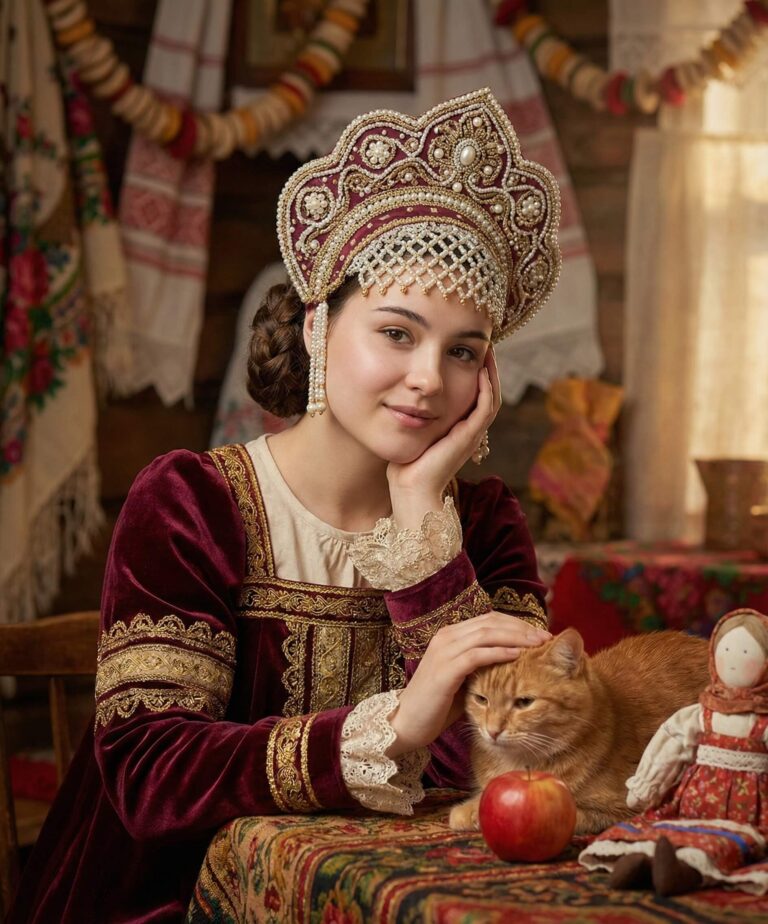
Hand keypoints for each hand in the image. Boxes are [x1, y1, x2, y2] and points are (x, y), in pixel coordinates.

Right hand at [386, 610, 549, 757]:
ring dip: (516, 637)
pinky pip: (478, 655)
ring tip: (538, 645)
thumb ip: (482, 666)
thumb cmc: (437, 704)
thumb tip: (515, 661)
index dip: (517, 624)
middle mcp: (447, 636)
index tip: (539, 634)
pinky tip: (519, 656)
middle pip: (491, 622)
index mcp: (451, 635)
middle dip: (522, 628)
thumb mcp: (463, 678)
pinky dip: (500, 653)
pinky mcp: (445, 669)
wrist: (405, 722)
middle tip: (546, 637)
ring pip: (487, 634)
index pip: (489, 619)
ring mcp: (444, 651)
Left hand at [387, 347, 501, 527]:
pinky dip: (486, 390)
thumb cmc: (405, 465)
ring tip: (487, 352)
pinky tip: (482, 372)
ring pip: (491, 399)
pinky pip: (485, 409)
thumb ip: (412, 415)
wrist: (410, 489)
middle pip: (488, 394)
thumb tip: (401, 394)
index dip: (476, 374)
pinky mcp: (468, 438)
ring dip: (491, 374)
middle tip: (486, 345)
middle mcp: (469, 432)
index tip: (469, 351)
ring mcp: (471, 435)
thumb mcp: (411, 432)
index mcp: (459, 430)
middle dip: (488, 369)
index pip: (475, 396)